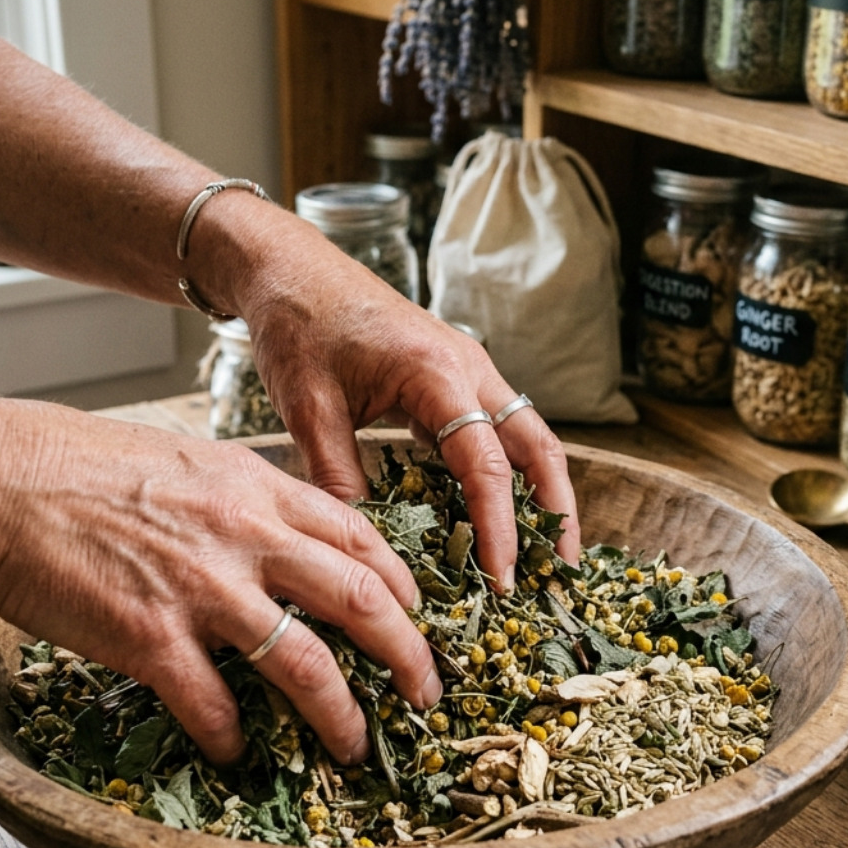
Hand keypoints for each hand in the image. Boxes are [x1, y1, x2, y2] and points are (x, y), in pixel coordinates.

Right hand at [0, 403, 440, 765]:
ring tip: (356, 745)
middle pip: (360, 600)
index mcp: (256, 486)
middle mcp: (245, 535)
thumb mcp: (184, 459)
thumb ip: (241, 497)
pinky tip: (237, 752)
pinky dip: (234, 737)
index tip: (417, 616)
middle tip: (427, 692)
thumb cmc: (73, 463)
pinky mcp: (151, 638)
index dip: (401, 583)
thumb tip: (277, 535)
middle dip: (408, 655)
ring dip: (341, 715)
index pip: (360, 537)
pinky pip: (214, 704)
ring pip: (306, 664)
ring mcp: (202, 589)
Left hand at [192, 200, 582, 586]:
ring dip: (541, 495)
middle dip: (555, 513)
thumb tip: (365, 550)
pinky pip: (497, 432)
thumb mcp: (308, 407)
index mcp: (438, 373)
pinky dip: (508, 476)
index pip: (487, 463)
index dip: (498, 527)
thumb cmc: (298, 326)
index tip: (500, 579)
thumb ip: (337, 476)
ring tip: (544, 556)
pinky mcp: (455, 379)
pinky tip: (499, 517)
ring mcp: (469, 371)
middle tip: (558, 577)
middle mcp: (469, 368)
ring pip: (527, 438)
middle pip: (537, 447)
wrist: (289, 267)